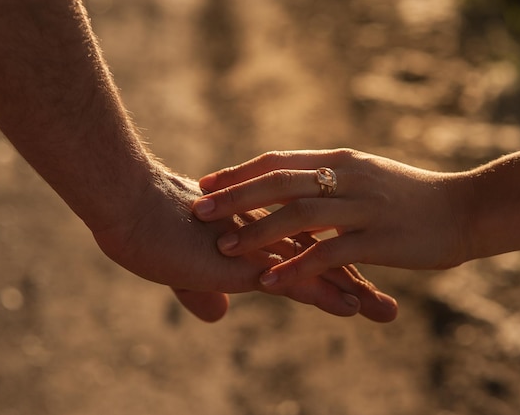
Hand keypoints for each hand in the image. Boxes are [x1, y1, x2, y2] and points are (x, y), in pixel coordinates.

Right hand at [93, 171, 397, 321]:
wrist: (128, 204)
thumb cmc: (149, 231)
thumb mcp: (181, 269)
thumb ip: (204, 290)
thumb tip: (219, 315)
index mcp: (259, 229)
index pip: (307, 245)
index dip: (335, 261)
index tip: (366, 275)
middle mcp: (268, 234)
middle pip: (324, 256)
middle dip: (360, 276)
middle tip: (391, 294)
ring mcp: (260, 246)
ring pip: (317, 269)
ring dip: (355, 291)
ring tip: (387, 311)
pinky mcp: (246, 261)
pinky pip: (293, 278)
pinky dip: (324, 294)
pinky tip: (352, 308)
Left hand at [193, 149, 466, 290]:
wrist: (467, 209)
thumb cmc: (413, 196)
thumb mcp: (368, 176)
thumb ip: (332, 176)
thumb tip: (296, 181)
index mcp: (341, 161)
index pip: (279, 161)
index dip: (241, 172)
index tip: (208, 182)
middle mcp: (348, 178)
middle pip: (280, 181)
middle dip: (236, 195)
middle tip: (199, 208)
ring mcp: (363, 207)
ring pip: (300, 215)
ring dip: (259, 231)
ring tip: (226, 247)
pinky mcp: (379, 239)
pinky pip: (329, 252)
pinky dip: (296, 266)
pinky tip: (270, 280)